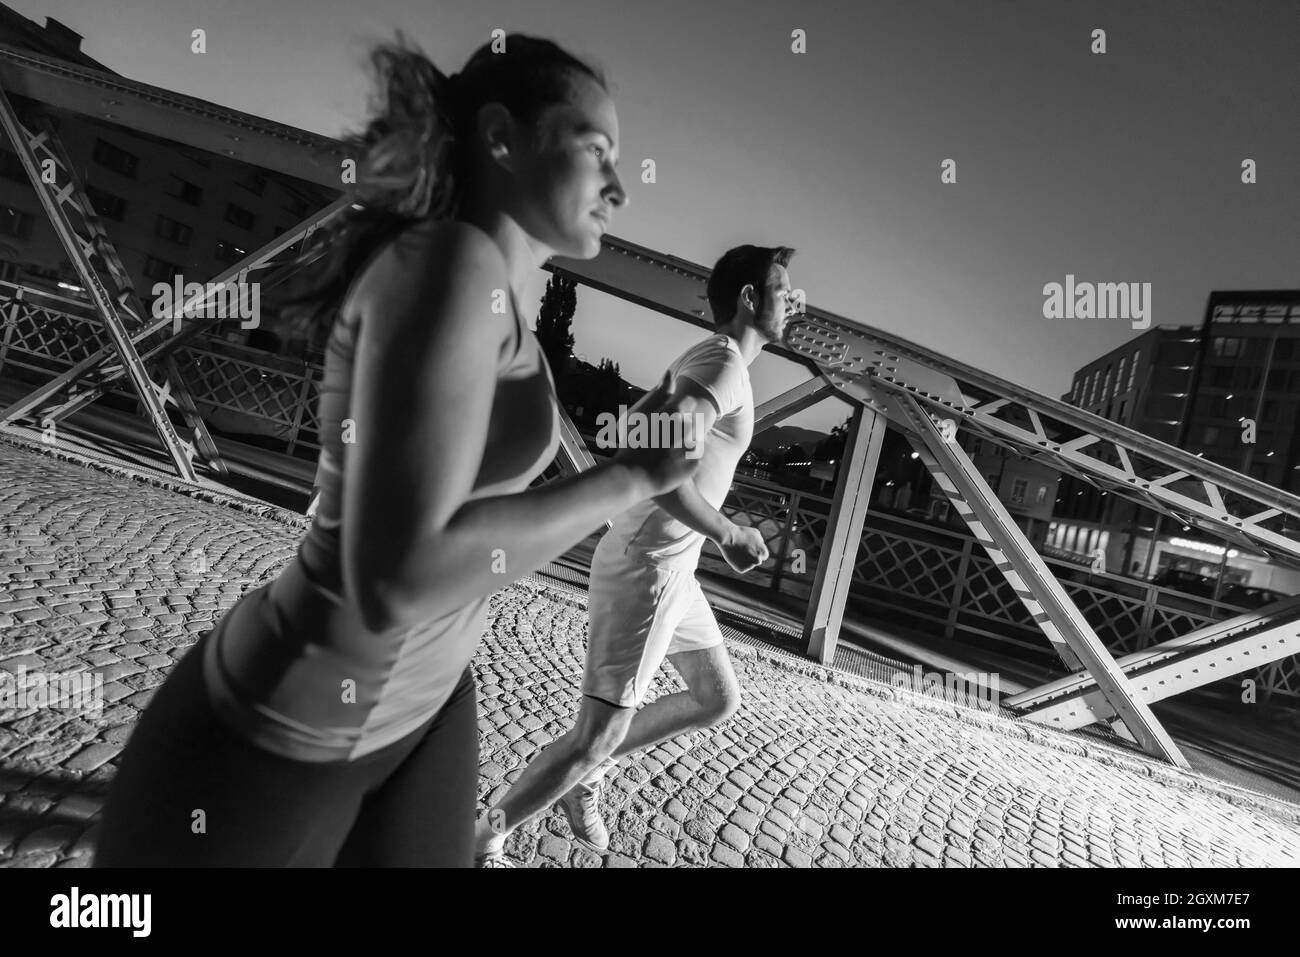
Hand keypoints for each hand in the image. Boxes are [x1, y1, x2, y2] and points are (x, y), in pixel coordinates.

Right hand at [613, 371, 702, 497]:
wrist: (632, 477)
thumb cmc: (632, 443)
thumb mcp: (638, 414)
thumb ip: (658, 393)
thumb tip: (670, 373)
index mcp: (674, 413)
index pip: (688, 403)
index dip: (677, 412)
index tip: (666, 421)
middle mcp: (686, 428)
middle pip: (692, 422)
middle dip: (680, 429)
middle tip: (662, 440)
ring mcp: (691, 447)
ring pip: (694, 440)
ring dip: (683, 444)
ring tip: (664, 453)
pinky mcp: (694, 464)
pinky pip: (694, 458)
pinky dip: (685, 460)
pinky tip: (669, 463)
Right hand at [719, 522, 767, 573]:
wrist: (728, 538)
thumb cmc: (741, 533)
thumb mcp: (755, 533)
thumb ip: (760, 541)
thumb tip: (761, 545)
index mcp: (763, 552)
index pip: (764, 556)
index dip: (758, 552)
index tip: (753, 549)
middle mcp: (758, 560)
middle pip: (757, 560)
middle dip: (752, 557)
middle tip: (745, 551)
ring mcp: (750, 566)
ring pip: (749, 564)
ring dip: (745, 559)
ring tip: (737, 550)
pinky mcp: (742, 569)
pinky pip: (742, 567)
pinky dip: (739, 563)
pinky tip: (735, 555)